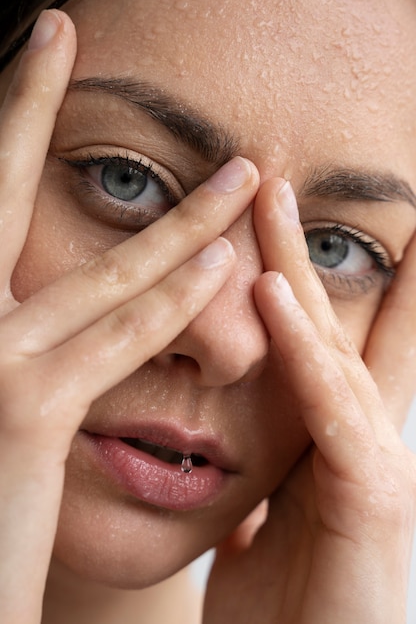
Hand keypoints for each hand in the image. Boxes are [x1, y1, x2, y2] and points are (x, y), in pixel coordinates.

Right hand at [0, 11, 259, 622]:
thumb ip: (6, 314)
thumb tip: (32, 269)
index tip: (23, 57)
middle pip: (0, 191)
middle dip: (29, 103)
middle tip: (57, 30)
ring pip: (97, 269)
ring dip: (181, 220)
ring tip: (243, 174)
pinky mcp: (28, 411)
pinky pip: (115, 340)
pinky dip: (173, 301)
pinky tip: (227, 263)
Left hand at [204, 179, 415, 622]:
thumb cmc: (285, 604)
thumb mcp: (264, 523)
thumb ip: (261, 480)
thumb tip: (235, 459)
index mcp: (335, 440)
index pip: (333, 344)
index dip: (320, 284)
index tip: (290, 229)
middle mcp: (362, 437)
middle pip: (337, 322)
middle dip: (308, 250)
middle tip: (282, 183)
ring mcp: (374, 461)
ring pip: (338, 346)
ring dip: (303, 270)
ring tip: (277, 197)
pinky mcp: (369, 497)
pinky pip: (328, 406)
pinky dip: (302, 349)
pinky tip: (273, 294)